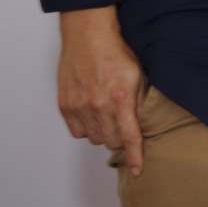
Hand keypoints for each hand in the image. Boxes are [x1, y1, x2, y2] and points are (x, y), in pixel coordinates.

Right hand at [58, 7, 146, 175]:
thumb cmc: (116, 53)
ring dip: (103, 133)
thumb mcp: (139, 75)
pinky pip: (77, 132)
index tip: (139, 170)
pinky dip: (86, 128)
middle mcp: (98, 105)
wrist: (88, 36)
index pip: (130, 137)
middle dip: (121, 138)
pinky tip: (92, 114)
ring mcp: (79, 106)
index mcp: (121, 98)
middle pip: (112, 142)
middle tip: (123, 123)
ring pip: (94, 138)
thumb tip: (142, 125)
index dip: (135, 157)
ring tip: (107, 114)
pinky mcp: (65, 105)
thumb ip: (141, 103)